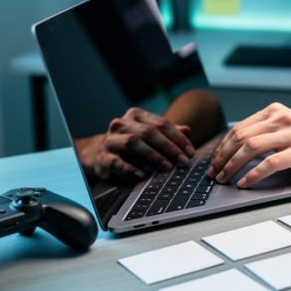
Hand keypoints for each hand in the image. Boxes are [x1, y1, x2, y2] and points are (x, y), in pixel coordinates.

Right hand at [76, 107, 194, 179]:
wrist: (100, 154)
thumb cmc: (132, 145)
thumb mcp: (150, 136)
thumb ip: (168, 133)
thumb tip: (187, 130)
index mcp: (137, 116)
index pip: (162, 123)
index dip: (178, 138)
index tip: (190, 153)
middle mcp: (122, 124)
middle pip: (149, 132)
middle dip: (169, 148)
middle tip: (183, 162)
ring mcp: (111, 139)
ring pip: (133, 143)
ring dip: (153, 156)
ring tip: (167, 167)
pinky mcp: (103, 156)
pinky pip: (116, 162)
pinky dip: (130, 169)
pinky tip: (142, 175)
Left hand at [206, 103, 290, 187]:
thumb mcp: (289, 125)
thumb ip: (267, 130)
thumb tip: (239, 145)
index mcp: (275, 112)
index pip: (239, 128)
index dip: (222, 146)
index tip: (214, 160)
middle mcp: (281, 119)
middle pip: (240, 137)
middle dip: (222, 157)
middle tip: (214, 173)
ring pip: (250, 148)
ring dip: (232, 165)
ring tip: (224, 178)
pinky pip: (269, 163)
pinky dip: (253, 174)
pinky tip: (245, 182)